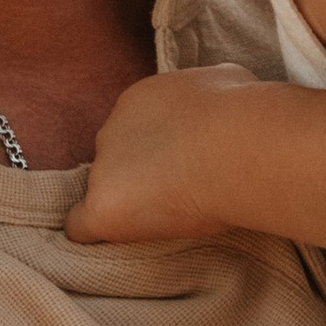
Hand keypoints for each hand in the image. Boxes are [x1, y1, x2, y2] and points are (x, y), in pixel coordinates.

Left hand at [67, 67, 267, 244]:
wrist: (236, 145)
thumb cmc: (244, 115)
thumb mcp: (229, 83)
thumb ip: (211, 94)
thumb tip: (221, 96)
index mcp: (141, 99)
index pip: (137, 129)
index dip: (160, 151)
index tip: (185, 164)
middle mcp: (114, 128)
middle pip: (117, 159)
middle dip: (142, 175)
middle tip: (179, 193)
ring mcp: (104, 168)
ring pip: (104, 191)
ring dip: (127, 204)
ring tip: (164, 220)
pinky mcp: (103, 206)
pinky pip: (81, 226)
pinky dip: (95, 233)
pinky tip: (113, 242)